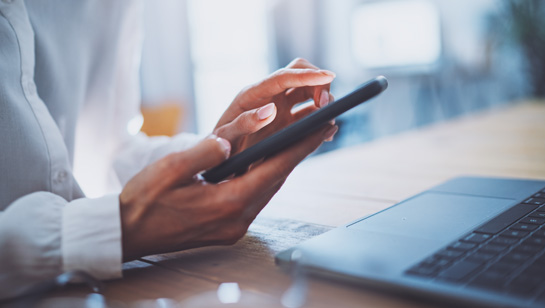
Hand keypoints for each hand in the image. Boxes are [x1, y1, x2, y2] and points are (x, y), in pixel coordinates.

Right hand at [119, 125, 336, 260]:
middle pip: (276, 180)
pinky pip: (254, 199)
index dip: (301, 147)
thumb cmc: (145, 200)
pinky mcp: (228, 229)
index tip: (323, 129)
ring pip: (267, 190)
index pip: (274, 170)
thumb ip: (205, 151)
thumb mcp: (171, 168)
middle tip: (320, 129)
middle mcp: (237, 220)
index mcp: (227, 203)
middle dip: (298, 153)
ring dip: (282, 166)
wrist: (128, 233)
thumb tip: (230, 140)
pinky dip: (264, 178)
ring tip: (300, 142)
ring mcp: (234, 228)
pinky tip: (268, 164)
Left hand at [214, 58, 335, 154]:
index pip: (284, 76)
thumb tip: (270, 110)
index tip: (329, 76)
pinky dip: (321, 117)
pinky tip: (325, 133)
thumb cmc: (217, 148)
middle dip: (319, 83)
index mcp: (251, 95)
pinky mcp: (287, 119)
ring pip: (309, 90)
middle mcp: (267, 95)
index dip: (308, 75)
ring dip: (324, 100)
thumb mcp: (224, 138)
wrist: (218, 159)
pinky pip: (310, 110)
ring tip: (327, 123)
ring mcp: (279, 105)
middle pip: (300, 73)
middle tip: (325, 107)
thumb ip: (243, 124)